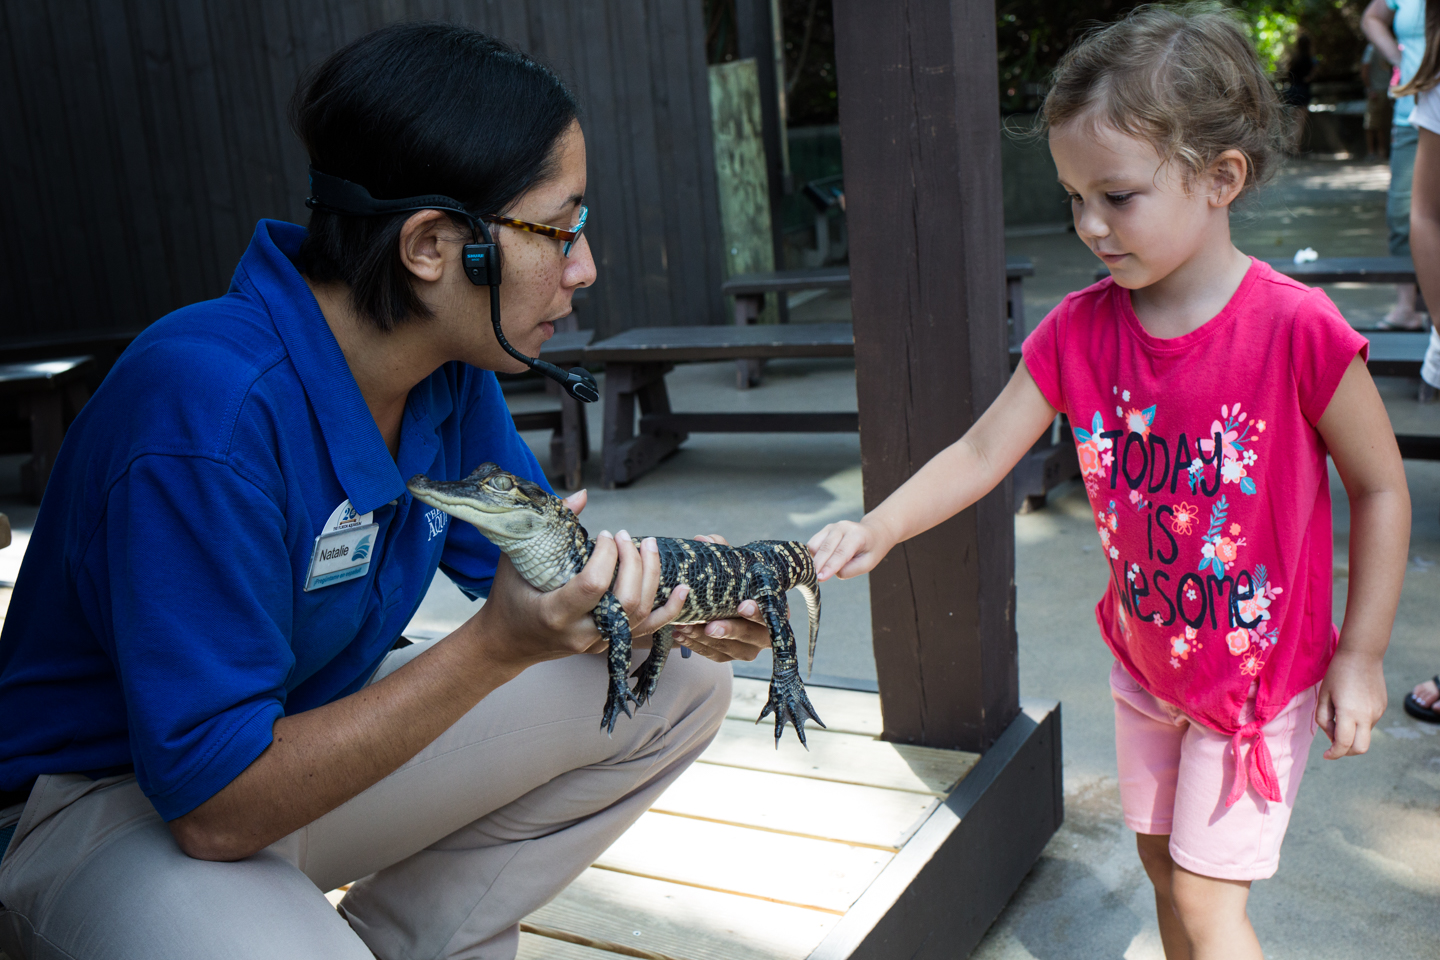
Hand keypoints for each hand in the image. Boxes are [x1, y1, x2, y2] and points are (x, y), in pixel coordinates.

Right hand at [471, 491, 689, 667]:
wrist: (506, 643)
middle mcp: (580, 633)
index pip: (594, 585)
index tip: (604, 534)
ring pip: (641, 615)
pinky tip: (683, 590)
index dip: (607, 556)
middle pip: (625, 601)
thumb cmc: (507, 597)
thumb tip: (582, 495)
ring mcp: (596, 643)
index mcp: (554, 613)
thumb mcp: (517, 559)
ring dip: (652, 577)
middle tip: (626, 535)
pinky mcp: (608, 645)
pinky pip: (646, 630)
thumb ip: (551, 528)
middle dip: (634, 562)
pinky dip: (669, 611)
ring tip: (650, 546)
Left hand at [671, 534, 771, 661]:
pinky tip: (680, 635)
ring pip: (730, 649)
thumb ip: (722, 550)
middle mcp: (766, 632)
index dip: (758, 612)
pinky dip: (696, 646)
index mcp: (774, 608)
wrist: (728, 602)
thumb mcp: (733, 565)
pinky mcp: (730, 656)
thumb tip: (703, 538)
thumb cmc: (735, 582)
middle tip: (710, 625)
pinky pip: (715, 655)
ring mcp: (749, 648)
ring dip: (706, 639)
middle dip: (729, 630)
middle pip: (751, 636)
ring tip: (685, 627)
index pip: (770, 613)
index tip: (743, 605)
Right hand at [807, 517, 894, 581]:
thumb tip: (830, 572)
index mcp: (857, 535)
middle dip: (818, 565)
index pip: (841, 553)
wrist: (874, 533)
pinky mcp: (825, 530)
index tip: (820, 578)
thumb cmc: (871, 550)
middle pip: (826, 548)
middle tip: (812, 579)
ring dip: (814, 560)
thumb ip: (849, 570)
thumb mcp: (867, 564)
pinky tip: (816, 564)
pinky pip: (813, 544)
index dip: (830, 566)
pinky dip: (812, 555)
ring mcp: (832, 527)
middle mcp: (843, 527)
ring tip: (815, 573)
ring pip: (816, 545)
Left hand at [1315, 649, 1387, 758]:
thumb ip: (1324, 719)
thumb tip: (1332, 736)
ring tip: (1339, 715)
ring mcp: (1378, 712)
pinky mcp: (1382, 707)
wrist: (1362, 655)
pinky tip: (1350, 706)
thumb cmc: (1337, 674)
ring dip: (1352, 734)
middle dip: (1346, 752)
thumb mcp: (1324, 696)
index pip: (1343, 744)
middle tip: (1334, 745)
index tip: (1326, 755)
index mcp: (1349, 713)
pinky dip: (1358, 724)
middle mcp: (1367, 716)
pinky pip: (1369, 723)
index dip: (1334, 753)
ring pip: (1365, 735)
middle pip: (1360, 748)